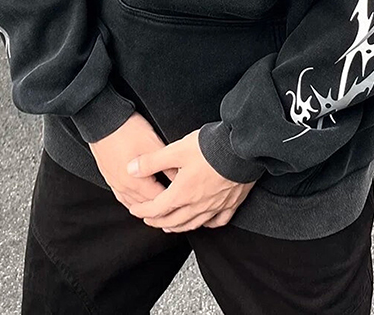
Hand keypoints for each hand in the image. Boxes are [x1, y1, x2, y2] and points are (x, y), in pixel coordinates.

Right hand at [88, 112, 177, 210]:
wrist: (103, 119)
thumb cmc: (127, 129)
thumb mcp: (154, 145)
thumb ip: (167, 165)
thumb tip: (180, 178)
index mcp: (135, 182)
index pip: (158, 200)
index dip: (172, 199)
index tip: (181, 195)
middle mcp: (123, 186)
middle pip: (145, 204)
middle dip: (159, 204)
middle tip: (173, 199)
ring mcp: (114, 182)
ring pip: (132, 202)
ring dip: (145, 203)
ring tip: (158, 201)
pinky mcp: (109, 176)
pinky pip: (121, 195)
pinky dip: (131, 199)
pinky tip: (137, 196)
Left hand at [126, 128, 257, 232]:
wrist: (242, 148)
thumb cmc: (211, 148)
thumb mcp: (176, 150)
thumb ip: (152, 161)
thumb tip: (131, 169)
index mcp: (182, 193)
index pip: (157, 208)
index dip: (143, 210)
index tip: (135, 210)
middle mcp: (198, 205)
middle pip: (174, 220)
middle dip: (158, 221)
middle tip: (149, 219)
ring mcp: (216, 206)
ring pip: (193, 224)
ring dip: (178, 226)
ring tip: (170, 225)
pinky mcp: (231, 203)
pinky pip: (217, 221)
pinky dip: (207, 224)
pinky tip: (204, 221)